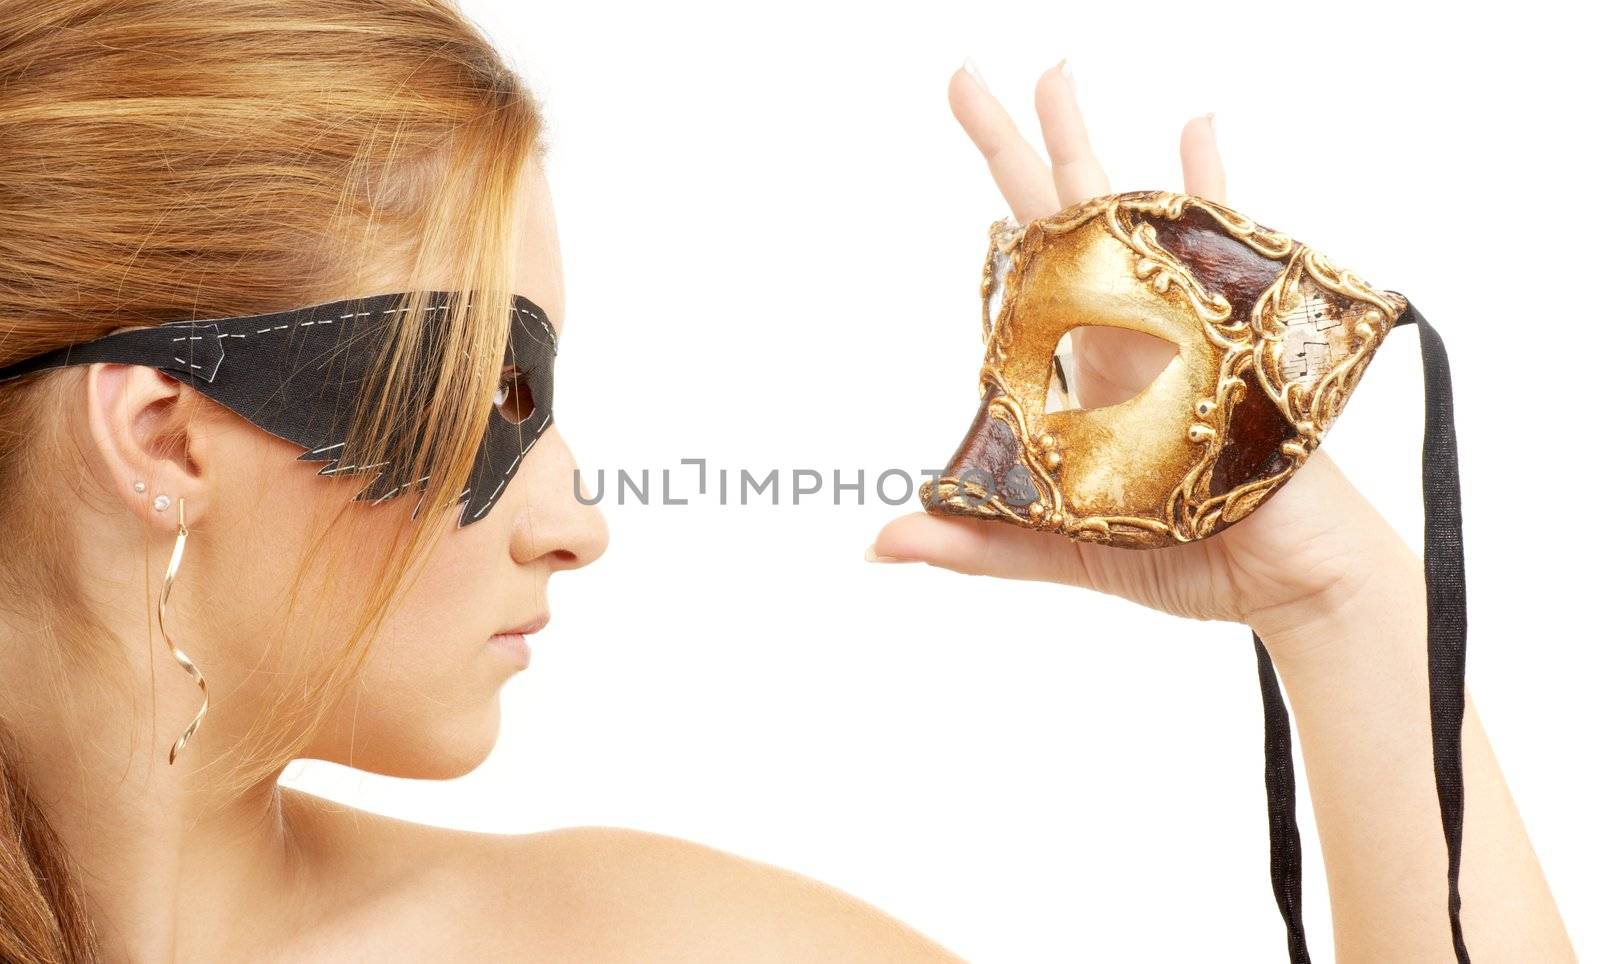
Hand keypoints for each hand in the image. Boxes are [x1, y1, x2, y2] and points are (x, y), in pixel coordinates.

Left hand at [869, 61, 1415, 657]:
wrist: (1296, 581)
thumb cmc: (1193, 561)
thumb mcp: (1068, 549)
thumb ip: (981, 544)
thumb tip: (880, 542)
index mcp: (1080, 371)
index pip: (1021, 278)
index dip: (986, 224)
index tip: (948, 187)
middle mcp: (1125, 329)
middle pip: (1060, 219)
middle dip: (1013, 148)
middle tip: (964, 77)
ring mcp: (1183, 318)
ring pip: (1127, 209)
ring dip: (1089, 143)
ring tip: (1054, 74)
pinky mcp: (1244, 323)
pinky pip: (1226, 234)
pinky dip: (1210, 178)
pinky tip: (1193, 120)